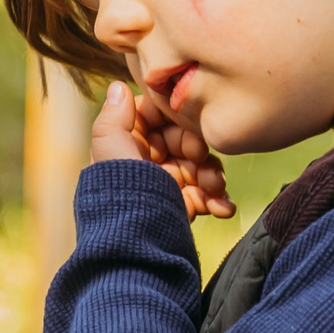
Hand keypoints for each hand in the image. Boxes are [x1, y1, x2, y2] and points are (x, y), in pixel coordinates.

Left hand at [91, 80, 233, 220]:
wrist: (134, 246)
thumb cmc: (121, 194)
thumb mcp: (111, 151)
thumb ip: (113, 119)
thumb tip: (117, 86)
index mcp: (126, 145)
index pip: (158, 118)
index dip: (175, 120)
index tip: (187, 129)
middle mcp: (145, 162)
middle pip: (183, 142)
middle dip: (198, 151)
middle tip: (202, 160)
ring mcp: (164, 185)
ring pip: (199, 168)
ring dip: (212, 176)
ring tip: (214, 189)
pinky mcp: (180, 207)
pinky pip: (206, 196)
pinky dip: (217, 200)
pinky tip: (222, 209)